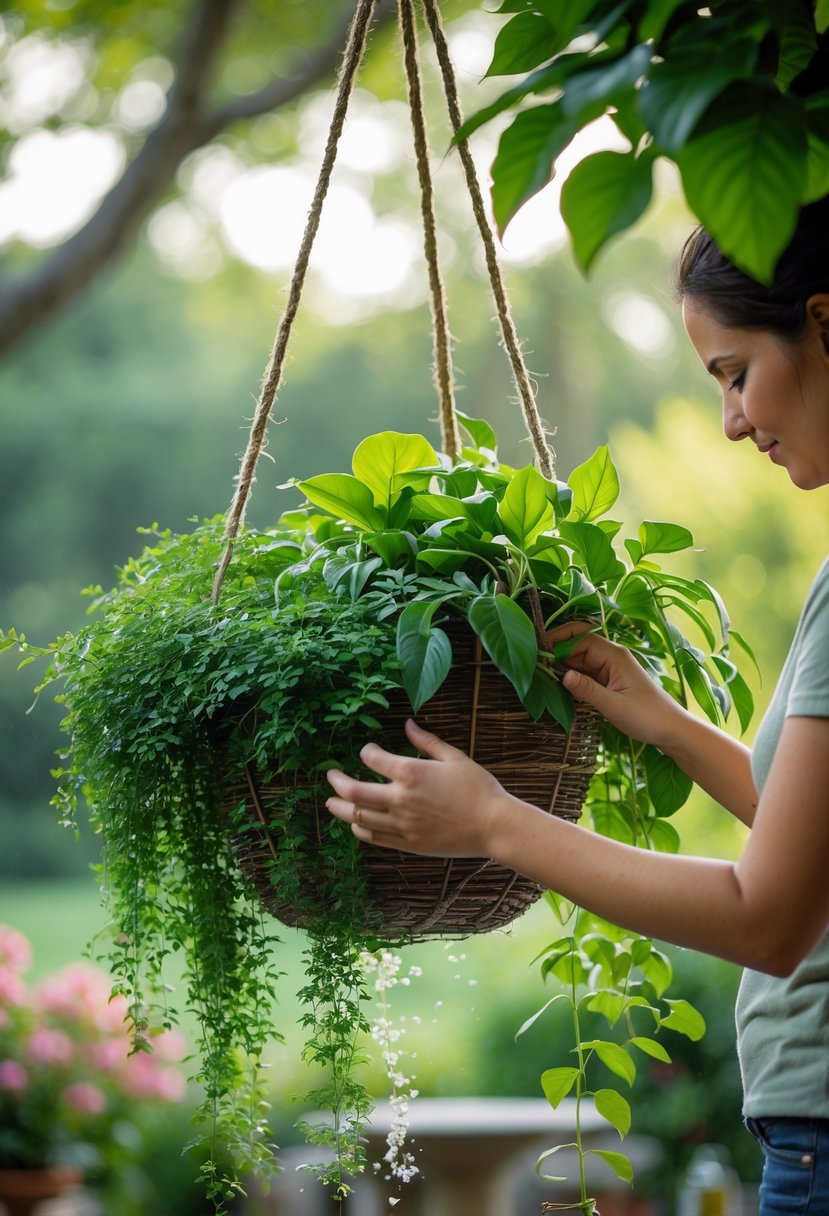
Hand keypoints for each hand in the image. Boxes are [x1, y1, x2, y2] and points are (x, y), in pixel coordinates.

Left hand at [326, 719, 511, 855]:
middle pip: (353, 791)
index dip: (366, 752)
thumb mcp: (454, 757)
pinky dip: (360, 828)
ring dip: (340, 808)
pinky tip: (356, 822)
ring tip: (331, 802)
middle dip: (337, 781)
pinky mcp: (408, 844)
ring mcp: (402, 825)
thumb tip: (408, 723)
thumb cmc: (478, 788)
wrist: (494, 825)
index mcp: (411, 773)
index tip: (368, 751)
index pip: (372, 759)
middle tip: (330, 775)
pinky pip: (374, 837)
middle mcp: (401, 799)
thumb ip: (426, 741)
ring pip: (358, 817)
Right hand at [549, 622, 685, 747]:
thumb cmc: (648, 717)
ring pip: (580, 660)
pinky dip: (572, 677)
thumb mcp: (614, 706)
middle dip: (556, 652)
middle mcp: (611, 657)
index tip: (537, 650)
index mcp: (614, 655)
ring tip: (540, 674)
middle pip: (578, 646)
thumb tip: (562, 675)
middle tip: (534, 665)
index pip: (581, 638)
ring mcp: (610, 669)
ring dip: (562, 665)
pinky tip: (558, 684)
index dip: (558, 641)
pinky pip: (586, 673)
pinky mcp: (609, 681)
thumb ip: (587, 690)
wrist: (672, 730)